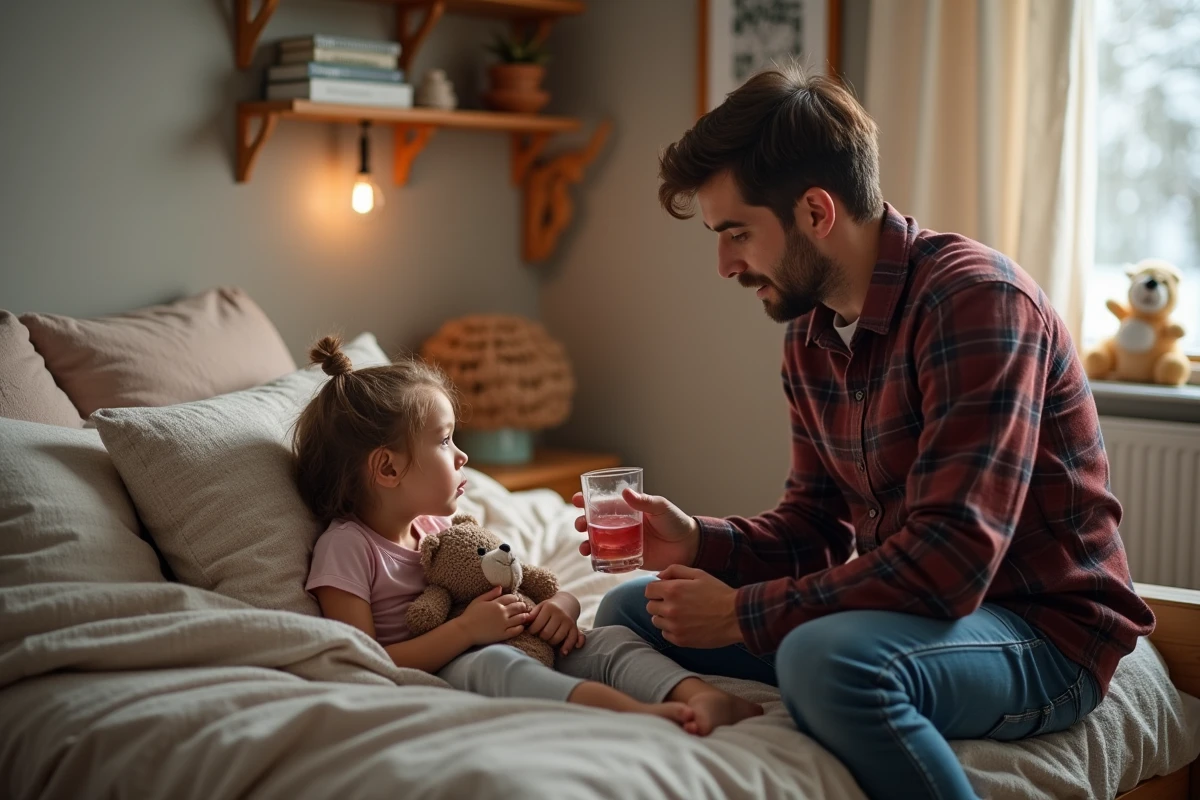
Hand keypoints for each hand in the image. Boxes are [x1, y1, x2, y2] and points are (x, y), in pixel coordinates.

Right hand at [457, 585, 529, 645]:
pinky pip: (516, 631)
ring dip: (524, 616)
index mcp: (496, 604)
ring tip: (526, 616)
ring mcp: (503, 624)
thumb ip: (490, 594)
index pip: (511, 598)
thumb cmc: (470, 615)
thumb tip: (500, 587)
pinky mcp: (503, 634)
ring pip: (520, 618)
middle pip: (518, 607)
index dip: (516, 598)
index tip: (517, 599)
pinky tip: (521, 626)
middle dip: (522, 606)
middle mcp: (502, 613)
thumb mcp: (478, 600)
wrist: (465, 630)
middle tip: (524, 607)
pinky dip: (520, 628)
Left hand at [527, 593, 586, 655]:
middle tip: (540, 636)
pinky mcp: (574, 627)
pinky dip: (567, 647)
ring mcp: (568, 621)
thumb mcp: (541, 606)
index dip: (532, 631)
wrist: (567, 603)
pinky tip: (563, 653)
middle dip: (541, 637)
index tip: (531, 632)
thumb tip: (524, 621)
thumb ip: (532, 614)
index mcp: (549, 608)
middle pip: (546, 633)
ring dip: (551, 642)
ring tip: (548, 640)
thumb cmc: (550, 607)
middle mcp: (559, 614)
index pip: (537, 625)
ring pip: (557, 638)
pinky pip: (572, 639)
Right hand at [574, 489, 699, 571]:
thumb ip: (644, 502)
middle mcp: (622, 526)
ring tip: (584, 548)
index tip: (576, 500)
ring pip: (598, 543)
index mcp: (627, 510)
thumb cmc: (675, 522)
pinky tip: (596, 563)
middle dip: (582, 524)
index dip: (587, 500)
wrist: (689, 547)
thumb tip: (625, 492)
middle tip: (581, 526)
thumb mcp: (661, 507)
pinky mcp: (629, 559)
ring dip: (586, 545)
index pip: (602, 503)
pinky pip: (610, 561)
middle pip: (595, 524)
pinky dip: (601, 563)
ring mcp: (624, 543)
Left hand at [645, 565, 741, 648]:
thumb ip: (675, 570)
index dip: (657, 589)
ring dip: (664, 617)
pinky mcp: (680, 640)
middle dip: (660, 603)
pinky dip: (671, 630)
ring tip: (681, 614)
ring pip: (656, 621)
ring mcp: (674, 626)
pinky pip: (665, 634)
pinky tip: (685, 625)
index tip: (665, 591)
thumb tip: (659, 575)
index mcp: (672, 590)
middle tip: (675, 603)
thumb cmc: (718, 593)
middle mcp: (669, 609)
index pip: (648, 590)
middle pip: (650, 606)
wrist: (735, 616)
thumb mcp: (699, 574)